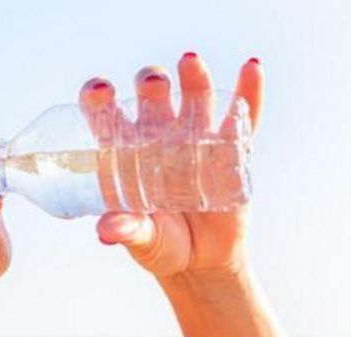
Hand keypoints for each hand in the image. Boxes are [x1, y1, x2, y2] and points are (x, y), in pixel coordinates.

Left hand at [79, 53, 263, 278]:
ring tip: (190, 62)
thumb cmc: (160, 245)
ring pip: (195, 100)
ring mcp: (197, 140)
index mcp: (126, 153)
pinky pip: (242, 116)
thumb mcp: (141, 239)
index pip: (107, 116)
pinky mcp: (232, 150)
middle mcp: (159, 138)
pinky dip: (248, 92)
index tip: (99, 91)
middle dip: (150, 85)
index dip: (100, 99)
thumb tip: (106, 230)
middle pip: (152, 99)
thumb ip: (126, 230)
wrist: (200, 262)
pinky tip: (250, 68)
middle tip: (152, 84)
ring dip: (193, 80)